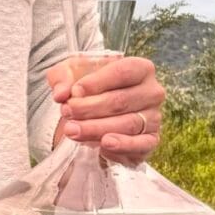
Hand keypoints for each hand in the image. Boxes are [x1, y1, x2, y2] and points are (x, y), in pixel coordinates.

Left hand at [47, 55, 164, 164]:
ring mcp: (154, 118)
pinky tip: (103, 145)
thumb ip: (62, 77)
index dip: (96, 82)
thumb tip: (61, 93)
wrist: (94, 112)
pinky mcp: (150, 141)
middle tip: (66, 112)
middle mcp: (152, 92)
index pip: (122, 72)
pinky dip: (121, 146)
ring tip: (72, 130)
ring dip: (96, 128)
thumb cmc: (87, 86)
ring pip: (127, 124)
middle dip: (90, 108)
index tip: (74, 92)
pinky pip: (139, 145)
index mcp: (140, 68)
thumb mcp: (70, 73)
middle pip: (121, 100)